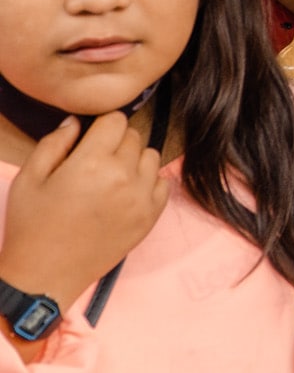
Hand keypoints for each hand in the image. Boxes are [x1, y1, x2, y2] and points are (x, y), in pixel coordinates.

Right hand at [0, 113, 167, 312]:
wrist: (44, 276)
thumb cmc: (32, 227)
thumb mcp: (29, 179)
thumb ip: (54, 143)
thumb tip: (77, 122)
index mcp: (91, 163)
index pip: (116, 120)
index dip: (101, 126)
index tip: (90, 139)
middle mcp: (123, 176)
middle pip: (134, 136)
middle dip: (115, 143)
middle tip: (94, 163)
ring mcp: (142, 197)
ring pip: (151, 156)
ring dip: (133, 161)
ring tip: (110, 178)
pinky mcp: (151, 217)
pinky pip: (162, 183)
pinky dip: (147, 183)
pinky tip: (124, 194)